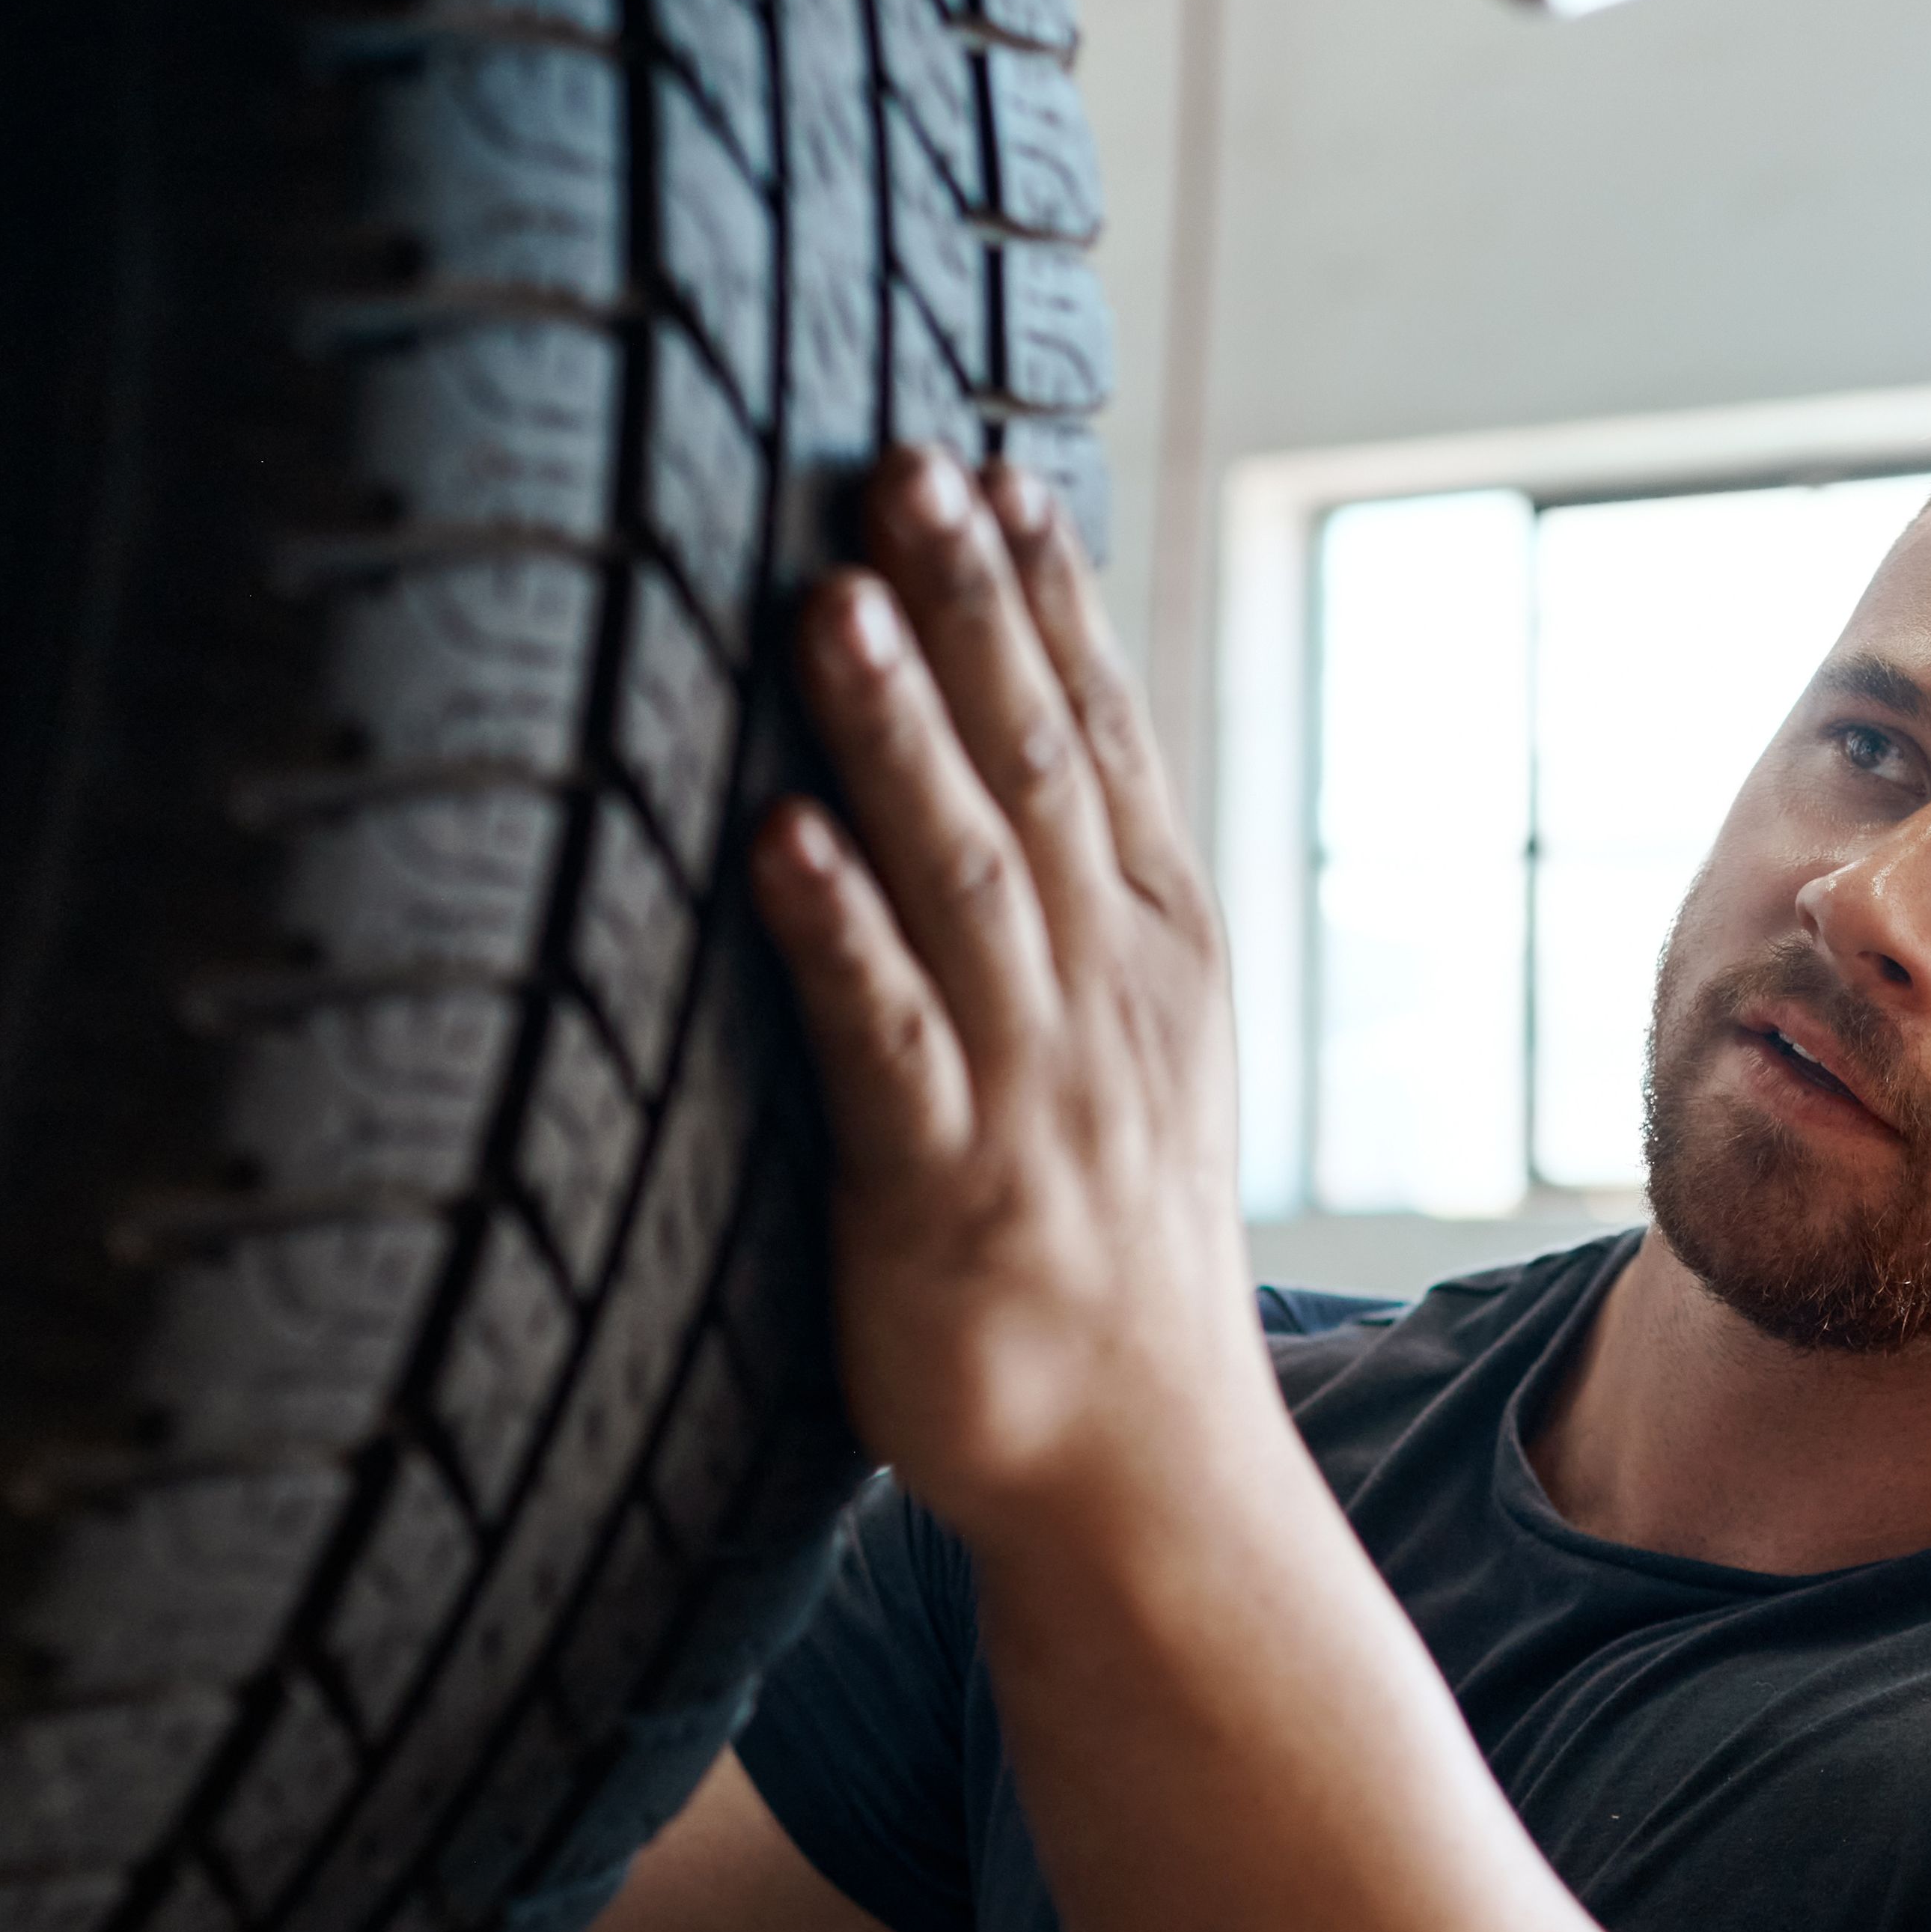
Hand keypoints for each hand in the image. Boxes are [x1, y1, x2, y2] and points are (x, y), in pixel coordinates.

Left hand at [751, 447, 1265, 1533]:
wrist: (1145, 1469)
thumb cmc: (1097, 1241)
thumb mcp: (1123, 1044)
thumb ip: (1066, 894)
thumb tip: (1002, 734)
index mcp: (1153, 950)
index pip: (1100, 741)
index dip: (1050, 601)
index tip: (996, 464)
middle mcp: (1108, 998)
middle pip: (1035, 770)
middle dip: (971, 611)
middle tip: (903, 462)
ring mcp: (1035, 1093)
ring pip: (965, 878)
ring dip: (899, 733)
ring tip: (833, 597)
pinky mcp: (946, 1195)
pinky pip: (886, 1045)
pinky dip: (837, 934)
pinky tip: (777, 840)